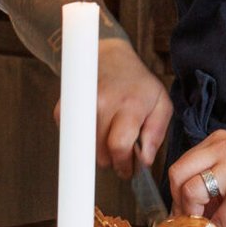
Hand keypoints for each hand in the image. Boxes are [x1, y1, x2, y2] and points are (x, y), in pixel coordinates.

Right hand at [85, 37, 171, 177]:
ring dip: (99, 151)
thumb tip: (144, 161)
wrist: (110, 58)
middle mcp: (103, 103)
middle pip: (101, 154)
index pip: (119, 146)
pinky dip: (84, 141)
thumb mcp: (161, 104)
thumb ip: (156, 134)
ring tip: (110, 134)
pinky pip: (72, 140)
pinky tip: (96, 126)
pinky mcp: (64, 109)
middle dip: (113, 158)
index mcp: (130, 103)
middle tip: (122, 148)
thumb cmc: (138, 84)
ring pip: (86, 151)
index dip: (124, 164)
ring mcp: (81, 105)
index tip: (128, 168)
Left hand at [168, 130, 225, 226]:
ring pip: (191, 193)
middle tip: (188, 218)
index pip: (181, 164)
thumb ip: (211, 175)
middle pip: (178, 175)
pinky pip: (217, 219)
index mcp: (221, 140)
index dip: (176, 191)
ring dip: (193, 217)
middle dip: (178, 202)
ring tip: (203, 225)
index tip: (183, 208)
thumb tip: (182, 203)